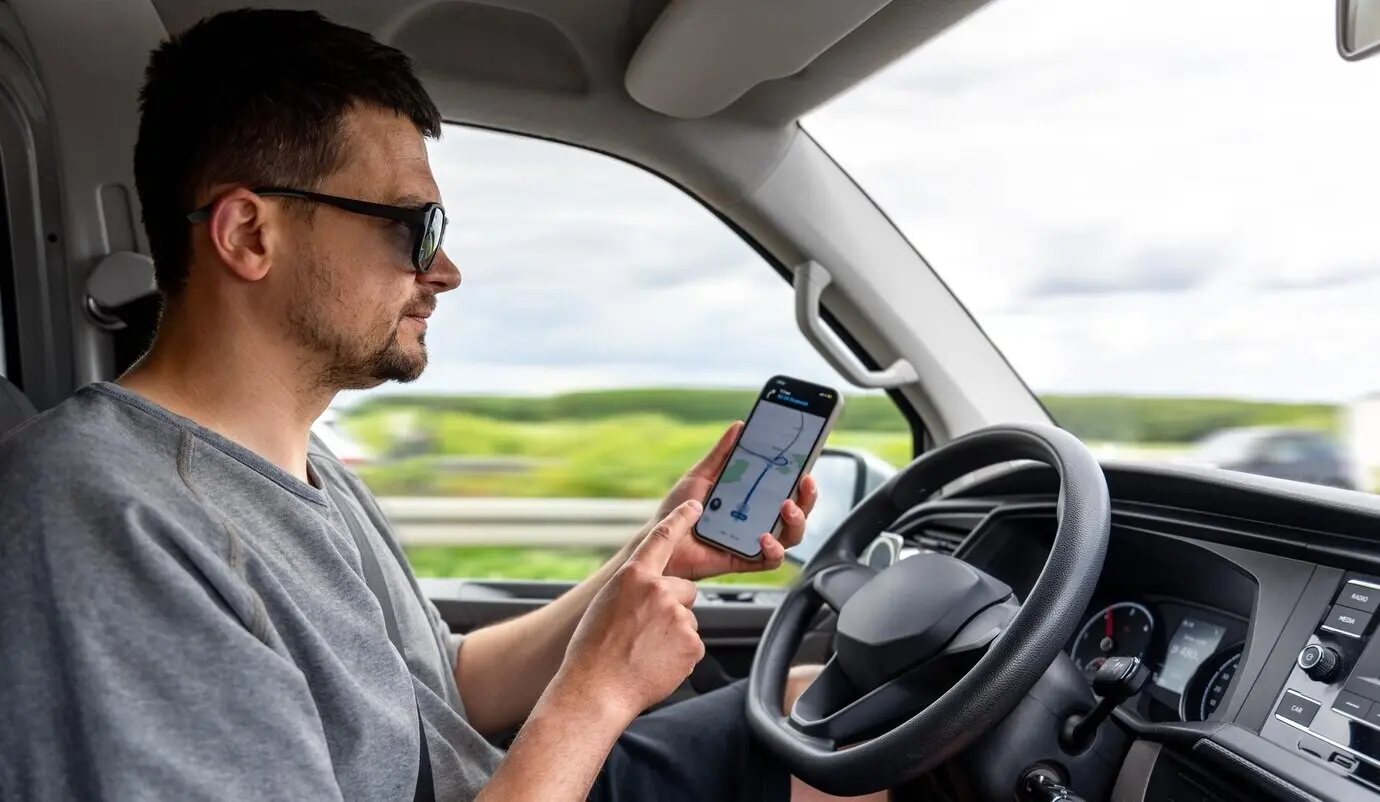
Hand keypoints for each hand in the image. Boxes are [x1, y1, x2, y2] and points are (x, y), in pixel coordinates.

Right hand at [557, 500, 706, 722]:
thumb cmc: (593, 652)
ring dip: (674, 635)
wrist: (596, 691)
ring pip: (687, 621)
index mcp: (633, 577)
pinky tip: (656, 665)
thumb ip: (633, 591)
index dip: (681, 519)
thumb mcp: (606, 606)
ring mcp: (678, 617)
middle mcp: (659, 591)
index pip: (662, 539)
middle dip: (675, 607)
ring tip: (645, 653)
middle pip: (685, 590)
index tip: (696, 505)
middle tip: (647, 632)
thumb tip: (651, 592)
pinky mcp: (692, 643)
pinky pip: (692, 646)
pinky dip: (679, 657)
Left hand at [648, 422, 817, 580]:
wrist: (660, 539)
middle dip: (807, 498)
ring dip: (797, 522)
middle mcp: (758, 520)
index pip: (786, 489)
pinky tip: (764, 537)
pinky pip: (770, 560)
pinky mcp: (745, 561)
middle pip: (798, 512)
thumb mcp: (701, 475)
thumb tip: (739, 426)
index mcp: (753, 499)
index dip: (802, 481)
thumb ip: (722, 453)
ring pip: (791, 536)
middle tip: (804, 483)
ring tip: (786, 508)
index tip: (805, 466)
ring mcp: (754, 541)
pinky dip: (773, 550)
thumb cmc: (678, 509)